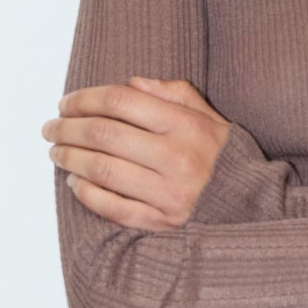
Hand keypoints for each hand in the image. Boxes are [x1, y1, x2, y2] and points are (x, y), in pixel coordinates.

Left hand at [43, 77, 229, 228]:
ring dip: (70, 158)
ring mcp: (169, 193)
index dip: (84, 99)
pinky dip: (87, 193)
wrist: (255, 208)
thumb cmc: (225, 159)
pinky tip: (76, 181)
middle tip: (52, 127)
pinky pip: (113, 206)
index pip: (121, 102)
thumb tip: (132, 84)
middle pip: (103, 135)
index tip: (66, 103)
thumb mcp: (210, 117)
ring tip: (57, 152)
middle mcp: (177, 158)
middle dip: (67, 128)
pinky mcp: (163, 223)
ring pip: (102, 170)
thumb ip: (175, 94)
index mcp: (187, 125)